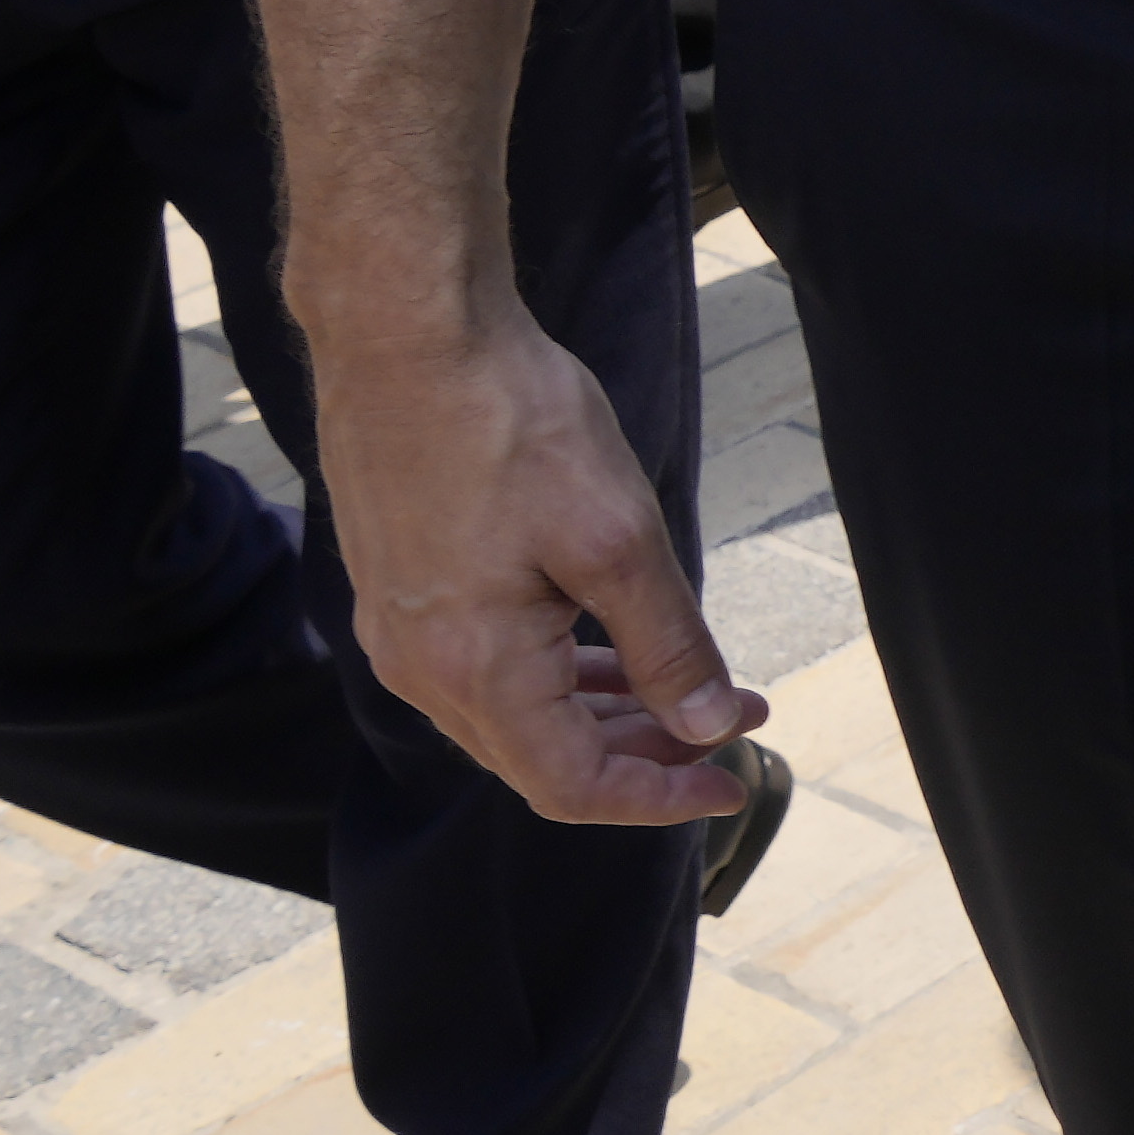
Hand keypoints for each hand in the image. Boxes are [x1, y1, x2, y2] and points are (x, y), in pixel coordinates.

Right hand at [320, 300, 762, 827]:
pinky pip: (485, 668)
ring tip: (691, 692)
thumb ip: (666, 644)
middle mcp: (421, 669)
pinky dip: (556, 674)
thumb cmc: (513, 425)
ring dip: (604, 714)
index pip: (572, 786)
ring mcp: (400, 631)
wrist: (409, 337)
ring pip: (514, 716)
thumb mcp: (617, 538)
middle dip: (645, 753)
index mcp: (473, 670)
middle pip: (541, 760)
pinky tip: (610, 649)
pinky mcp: (399, 589)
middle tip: (732, 722)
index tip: (734, 781)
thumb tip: (707, 726)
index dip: (659, 797)